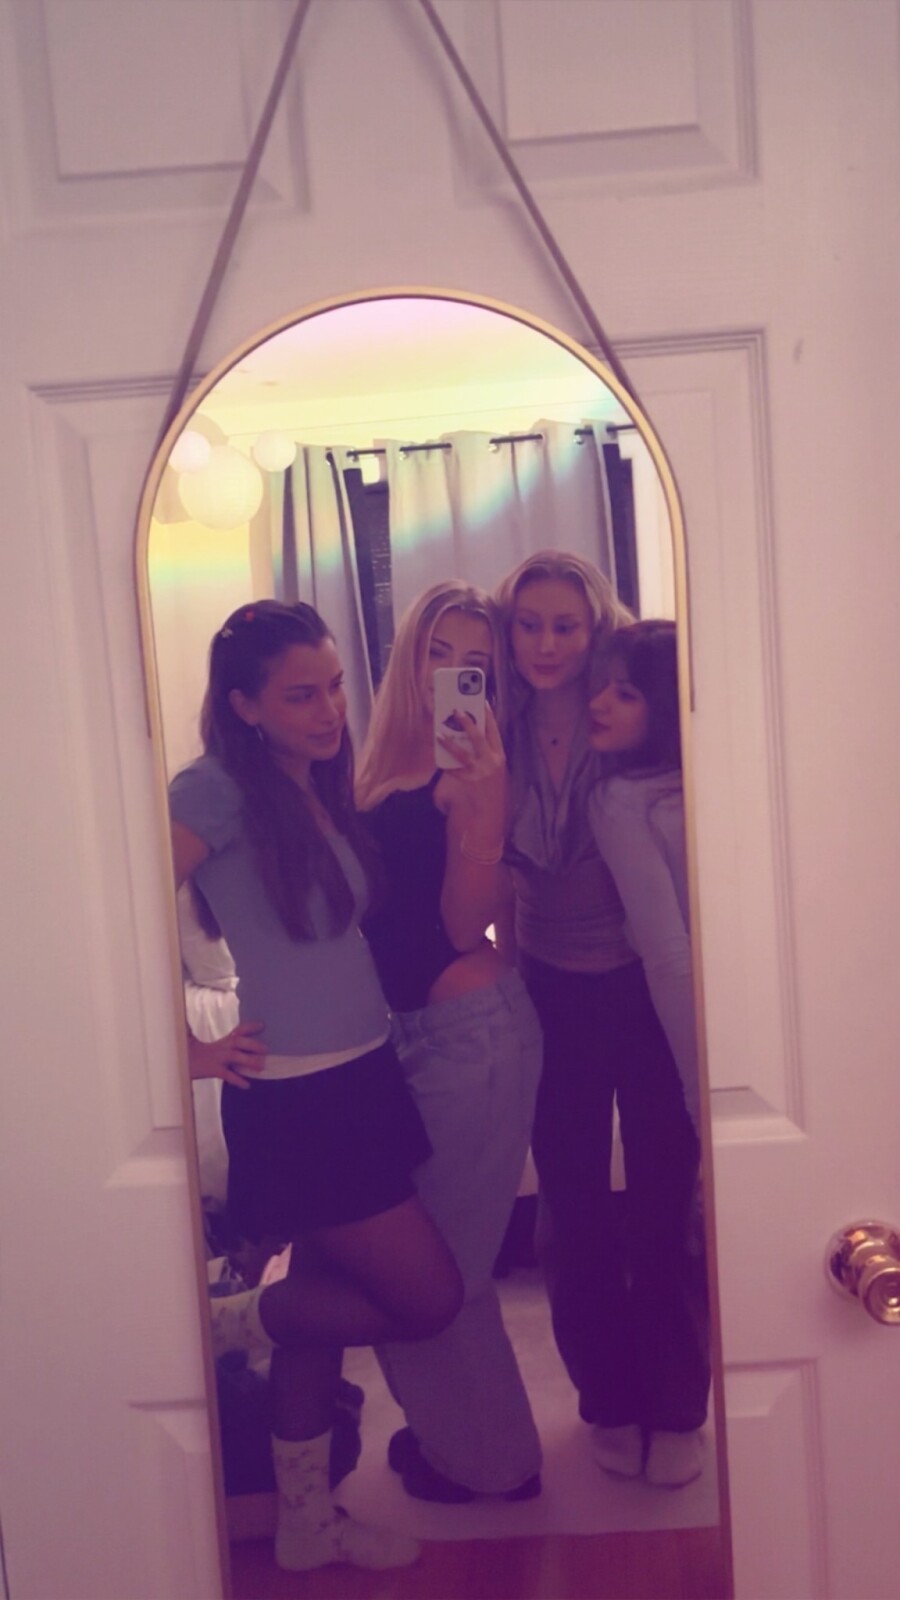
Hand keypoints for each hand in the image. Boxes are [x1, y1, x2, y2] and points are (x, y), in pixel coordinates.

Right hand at [188, 1022, 265, 1089]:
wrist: (177, 1063)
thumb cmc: (189, 1054)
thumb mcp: (199, 1042)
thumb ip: (203, 1033)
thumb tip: (194, 1022)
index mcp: (222, 1042)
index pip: (238, 1031)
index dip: (250, 1027)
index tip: (263, 1025)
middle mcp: (220, 1048)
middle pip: (238, 1042)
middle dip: (252, 1044)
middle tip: (266, 1049)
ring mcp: (216, 1059)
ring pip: (235, 1057)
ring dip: (249, 1061)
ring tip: (261, 1066)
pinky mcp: (212, 1070)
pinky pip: (226, 1075)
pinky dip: (237, 1080)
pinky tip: (247, 1085)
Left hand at [435, 704, 506, 821]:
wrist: (487, 816)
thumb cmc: (490, 791)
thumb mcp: (494, 771)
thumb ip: (485, 755)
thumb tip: (467, 738)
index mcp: (500, 758)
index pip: (495, 732)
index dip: (489, 717)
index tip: (482, 703)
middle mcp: (491, 763)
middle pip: (479, 738)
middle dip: (468, 723)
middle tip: (456, 710)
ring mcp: (478, 773)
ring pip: (462, 753)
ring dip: (449, 742)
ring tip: (438, 733)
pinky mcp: (466, 783)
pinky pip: (452, 769)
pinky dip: (445, 764)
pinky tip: (438, 759)